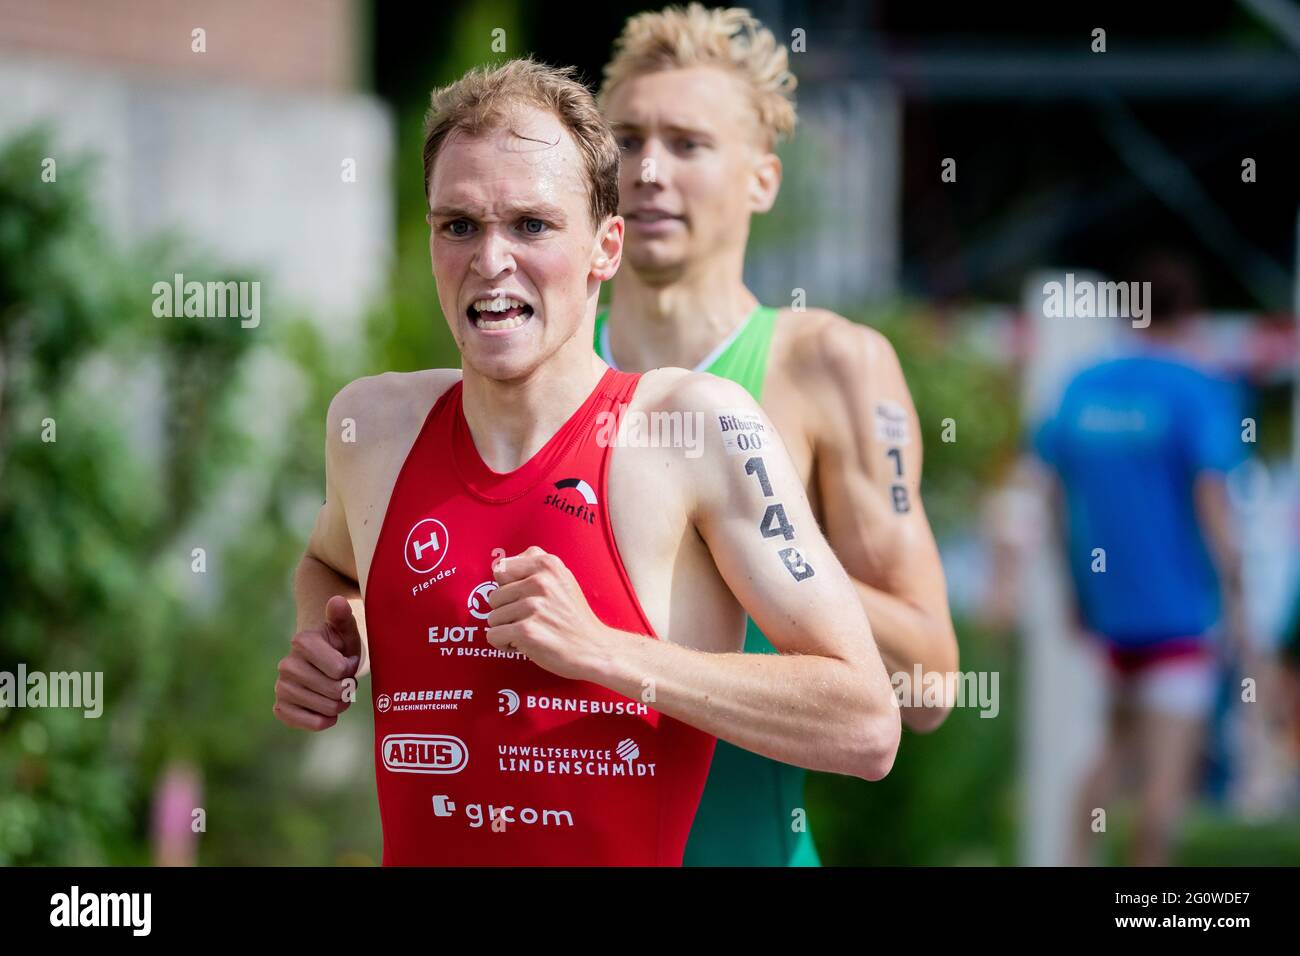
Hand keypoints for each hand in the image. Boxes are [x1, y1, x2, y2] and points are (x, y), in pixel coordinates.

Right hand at [273, 595, 361, 730]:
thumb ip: (343, 617)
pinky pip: (311, 723)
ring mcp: (281, 687)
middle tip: (343, 680)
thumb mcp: (345, 631)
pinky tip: (325, 710)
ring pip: (327, 709)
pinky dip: (325, 720)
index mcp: (302, 642)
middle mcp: (286, 664)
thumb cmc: (339, 647)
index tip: (346, 661)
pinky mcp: (280, 707)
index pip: (340, 669)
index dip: (350, 669)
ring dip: (339, 705)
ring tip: (335, 692)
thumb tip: (337, 601)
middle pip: (335, 691)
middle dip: (347, 689)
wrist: (322, 664)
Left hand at [485, 546, 612, 680]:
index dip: (507, 586)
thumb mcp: (562, 578)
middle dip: (506, 611)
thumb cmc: (573, 616)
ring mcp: (534, 606)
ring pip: (492, 617)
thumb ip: (534, 567)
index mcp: (547, 564)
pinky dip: (504, 644)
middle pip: (494, 596)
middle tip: (530, 619)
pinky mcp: (527, 631)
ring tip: (531, 631)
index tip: (523, 598)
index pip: (500, 569)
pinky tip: (524, 644)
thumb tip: (499, 567)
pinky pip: (493, 635)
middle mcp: (540, 581)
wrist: (594, 649)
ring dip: (507, 629)